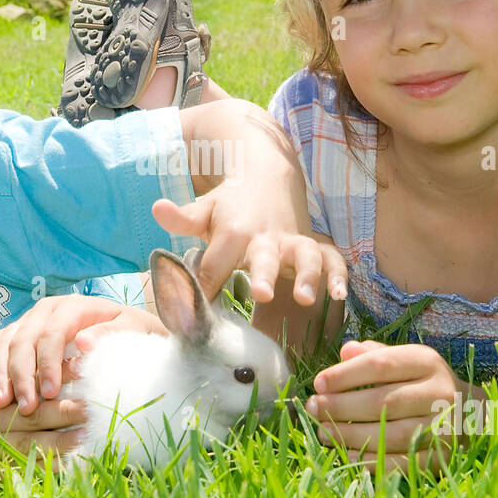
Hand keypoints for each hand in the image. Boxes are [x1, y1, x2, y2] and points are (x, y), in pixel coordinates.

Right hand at [0, 294, 167, 414]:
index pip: (52, 335)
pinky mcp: (19, 332)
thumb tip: (84, 342)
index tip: (49, 393)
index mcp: (70, 306)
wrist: (124, 325)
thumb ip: (109, 336)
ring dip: (1, 374)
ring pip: (6, 344)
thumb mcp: (129, 330)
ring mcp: (29, 320)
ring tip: (1, 403)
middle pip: (23, 341)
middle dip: (22, 375)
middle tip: (25, 407)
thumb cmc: (130, 331)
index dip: (47, 365)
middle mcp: (45, 310)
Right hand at [0, 351, 87, 471]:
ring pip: (34, 443)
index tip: (87, 366)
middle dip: (71, 407)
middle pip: (39, 411)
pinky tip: (66, 470)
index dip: (60, 374)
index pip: (31, 378)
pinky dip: (43, 472)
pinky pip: (20, 471)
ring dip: (65, 441)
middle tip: (102, 401)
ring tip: (93, 436)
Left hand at [152, 197, 346, 305]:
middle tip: (260, 294)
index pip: (214, 268)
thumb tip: (157, 208)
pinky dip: (338, 275)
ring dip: (307, 275)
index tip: (192, 320)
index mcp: (234, 233)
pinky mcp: (314, 245)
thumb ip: (183, 218)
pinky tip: (340, 296)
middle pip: (264, 258)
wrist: (266, 177)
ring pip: (305, 256)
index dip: (203, 291)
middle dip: (263, 275)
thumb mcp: (204, 210)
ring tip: (305, 298)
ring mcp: (293, 242)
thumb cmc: (228, 206)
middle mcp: (266, 238)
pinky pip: (332, 259)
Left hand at [304, 340, 465, 474]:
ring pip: (390, 435)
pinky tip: (345, 454)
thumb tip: (345, 351)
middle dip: (341, 406)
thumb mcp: (405, 360)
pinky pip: (400, 463)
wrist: (474, 413)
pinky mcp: (442, 458)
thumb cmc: (424, 382)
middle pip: (383, 402)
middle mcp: (440, 393)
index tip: (318, 382)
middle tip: (312, 408)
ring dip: (349, 435)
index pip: (381, 365)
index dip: (346, 374)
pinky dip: (369, 461)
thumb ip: (375, 354)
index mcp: (427, 362)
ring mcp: (444, 428)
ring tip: (321, 432)